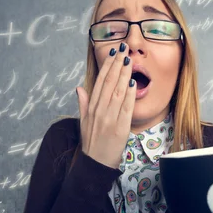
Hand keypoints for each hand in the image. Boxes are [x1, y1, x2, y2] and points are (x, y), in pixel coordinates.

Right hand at [76, 42, 135, 169]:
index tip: (113, 53)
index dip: (107, 66)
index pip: (100, 82)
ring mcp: (109, 119)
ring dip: (124, 74)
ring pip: (118, 92)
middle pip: (109, 83)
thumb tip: (79, 88)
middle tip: (123, 49)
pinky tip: (133, 82)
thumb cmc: (91, 142)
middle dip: (117, 64)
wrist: (95, 163)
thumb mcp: (83, 121)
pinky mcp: (120, 127)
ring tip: (129, 59)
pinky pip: (126, 108)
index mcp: (91, 107)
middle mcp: (99, 111)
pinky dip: (129, 94)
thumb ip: (83, 103)